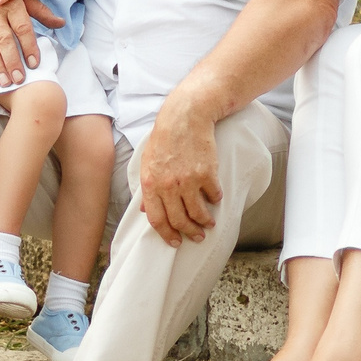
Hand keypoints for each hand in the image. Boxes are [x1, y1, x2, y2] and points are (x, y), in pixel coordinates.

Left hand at [138, 93, 222, 246]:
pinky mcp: (207, 173)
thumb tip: (145, 211)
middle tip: (197, 237)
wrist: (185, 118)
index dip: (166, 235)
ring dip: (205, 222)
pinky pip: (213, 195)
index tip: (175, 242)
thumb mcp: (147, 163)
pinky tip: (215, 199)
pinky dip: (215, 200)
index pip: (157, 219)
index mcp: (151, 184)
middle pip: (179, 220)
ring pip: (198, 213)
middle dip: (189, 233)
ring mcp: (188, 180)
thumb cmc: (164, 139)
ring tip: (208, 224)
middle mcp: (168, 186)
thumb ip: (147, 188)